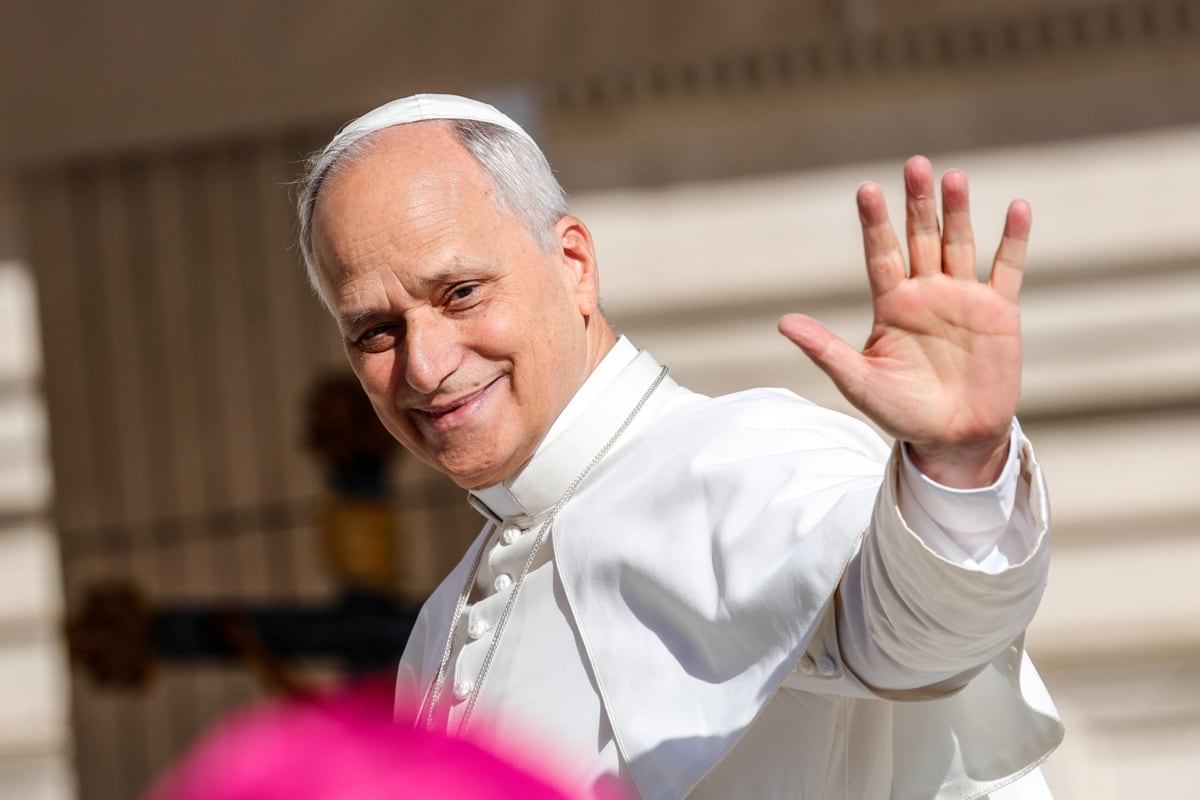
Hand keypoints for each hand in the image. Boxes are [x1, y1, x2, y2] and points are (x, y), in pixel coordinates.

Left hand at [778, 156, 1027, 487]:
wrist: (952, 436)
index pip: (880, 254)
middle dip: (917, 203)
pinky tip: (1016, 208)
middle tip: (915, 164)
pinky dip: (1013, 240)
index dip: (874, 223)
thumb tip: (782, 323)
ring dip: (957, 212)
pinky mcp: (999, 312)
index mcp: (891, 305)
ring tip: (953, 177)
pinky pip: (1007, 269)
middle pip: (920, 238)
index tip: (866, 190)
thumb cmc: (901, 412)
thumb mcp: (858, 381)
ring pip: (959, 244)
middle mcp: (925, 293)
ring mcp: (962, 298)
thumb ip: (825, 350)